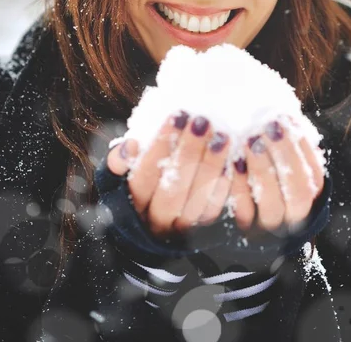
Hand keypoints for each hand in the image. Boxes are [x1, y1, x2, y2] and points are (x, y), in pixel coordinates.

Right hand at [107, 112, 231, 236]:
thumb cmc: (138, 188)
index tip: (178, 116)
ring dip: (211, 166)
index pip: (145, 173)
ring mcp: (179, 230)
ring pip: (196, 201)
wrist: (151, 227)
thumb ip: (119, 162)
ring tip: (222, 136)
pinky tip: (231, 161)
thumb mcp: (119, 176)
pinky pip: (214, 211)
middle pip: (173, 188)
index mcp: (130, 203)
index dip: (162, 144)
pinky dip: (223, 186)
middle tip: (203, 121)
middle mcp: (154, 221)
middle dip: (189, 152)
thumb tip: (130, 146)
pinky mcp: (201, 233)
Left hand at [240, 120, 324, 232]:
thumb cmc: (267, 167)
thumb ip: (288, 140)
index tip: (284, 119)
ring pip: (272, 204)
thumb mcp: (282, 154)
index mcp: (309, 194)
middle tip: (268, 127)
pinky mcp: (244, 228)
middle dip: (284, 156)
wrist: (245, 205)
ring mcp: (270, 224)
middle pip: (298, 192)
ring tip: (249, 140)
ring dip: (262, 170)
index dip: (300, 148)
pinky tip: (234, 161)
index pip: (314, 176)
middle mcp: (294, 215)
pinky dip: (239, 185)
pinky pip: (243, 211)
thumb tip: (285, 115)